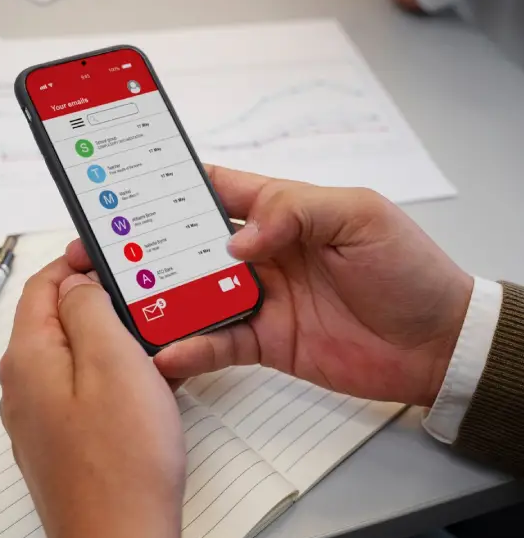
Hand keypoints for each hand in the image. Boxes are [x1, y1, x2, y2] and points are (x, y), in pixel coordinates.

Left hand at [0, 258, 185, 537]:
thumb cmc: (121, 459)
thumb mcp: (112, 360)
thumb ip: (87, 308)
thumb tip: (74, 282)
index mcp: (29, 358)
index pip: (41, 287)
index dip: (72, 262)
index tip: (104, 251)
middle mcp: (25, 386)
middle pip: (57, 321)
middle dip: (97, 300)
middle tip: (139, 295)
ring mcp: (43, 416)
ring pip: (76, 355)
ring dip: (112, 338)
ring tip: (154, 336)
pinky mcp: (65, 439)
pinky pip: (87, 390)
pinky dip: (115, 375)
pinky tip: (152, 380)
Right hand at [66, 167, 472, 407]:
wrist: (435, 344)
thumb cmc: (407, 268)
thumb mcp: (360, 215)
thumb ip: (295, 210)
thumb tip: (237, 241)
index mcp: (279, 212)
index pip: (214, 190)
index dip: (170, 186)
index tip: (127, 188)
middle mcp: (260, 254)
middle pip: (189, 245)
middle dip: (146, 246)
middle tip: (103, 251)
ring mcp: (258, 299)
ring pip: (194, 294)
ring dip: (158, 298)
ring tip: (118, 302)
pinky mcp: (263, 341)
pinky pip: (217, 343)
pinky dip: (191, 348)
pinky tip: (167, 350)